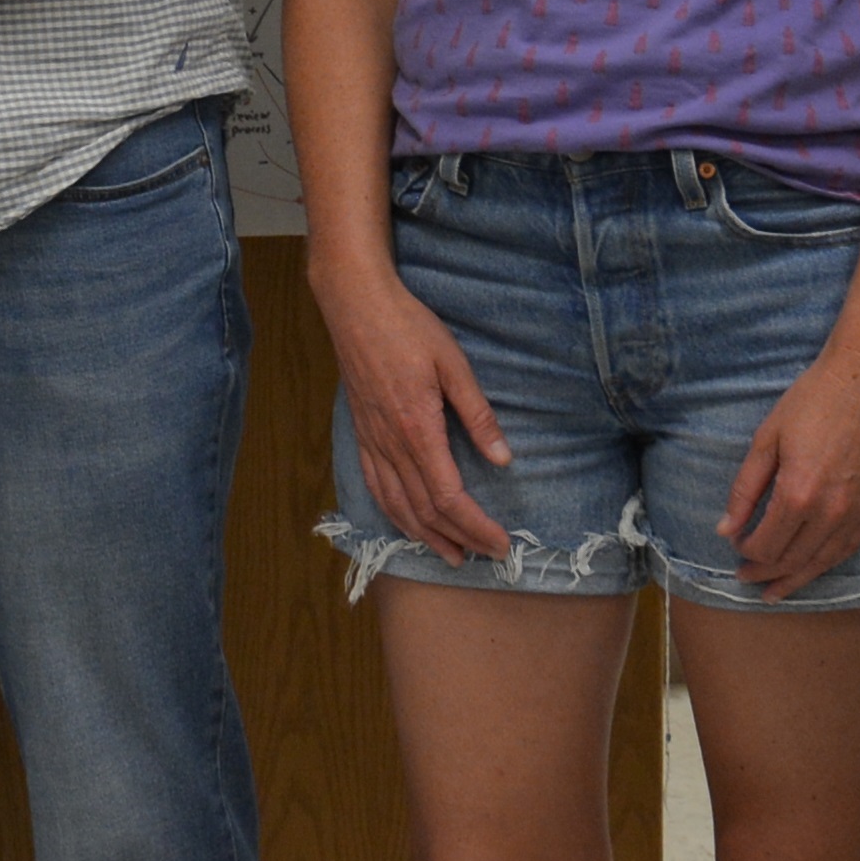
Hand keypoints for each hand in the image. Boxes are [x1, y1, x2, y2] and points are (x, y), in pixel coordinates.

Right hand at [310, 250, 513, 563]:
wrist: (355, 304)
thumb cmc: (408, 327)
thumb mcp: (454, 364)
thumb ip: (478, 415)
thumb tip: (504, 459)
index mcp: (417, 429)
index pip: (448, 497)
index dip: (476, 526)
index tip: (501, 543)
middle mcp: (390, 444)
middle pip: (425, 510)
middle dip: (459, 538)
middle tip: (488, 556)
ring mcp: (371, 441)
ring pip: (397, 505)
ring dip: (426, 536)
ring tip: (452, 555)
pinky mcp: (361, 433)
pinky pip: (375, 486)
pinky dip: (394, 514)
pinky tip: (408, 523)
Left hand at [723, 336, 859, 599]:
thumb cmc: (814, 400)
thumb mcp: (767, 438)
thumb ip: (745, 488)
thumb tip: (726, 528)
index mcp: (799, 493)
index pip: (766, 544)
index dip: (746, 551)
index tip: (734, 545)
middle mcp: (832, 511)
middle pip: (793, 559)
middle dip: (765, 572)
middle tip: (745, 578)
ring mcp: (859, 511)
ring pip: (823, 561)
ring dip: (796, 578)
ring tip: (775, 591)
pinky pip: (850, 547)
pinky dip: (828, 563)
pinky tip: (814, 568)